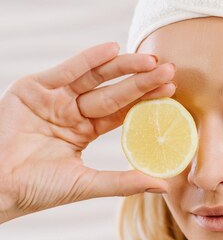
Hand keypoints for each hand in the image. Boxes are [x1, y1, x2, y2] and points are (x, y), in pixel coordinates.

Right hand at [0, 41, 176, 220]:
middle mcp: (70, 112)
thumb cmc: (37, 190)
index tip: (172, 92)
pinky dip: (87, 59)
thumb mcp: (86, 184)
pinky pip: (66, 70)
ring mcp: (53, 99)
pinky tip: (112, 49)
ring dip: (122, 67)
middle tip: (170, 71)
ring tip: (150, 61)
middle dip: (141, 82)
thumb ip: (123, 182)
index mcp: (83, 132)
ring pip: (93, 78)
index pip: (121, 113)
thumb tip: (162, 186)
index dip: (145, 102)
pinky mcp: (34, 88)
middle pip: (112, 93)